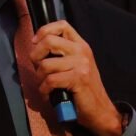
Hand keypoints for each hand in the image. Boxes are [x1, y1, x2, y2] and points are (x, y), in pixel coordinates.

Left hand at [27, 21, 123, 135]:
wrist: (100, 110)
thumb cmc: (83, 90)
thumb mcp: (76, 65)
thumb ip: (61, 54)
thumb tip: (36, 47)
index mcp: (81, 45)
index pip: (62, 25)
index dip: (44, 31)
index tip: (35, 43)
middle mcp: (82, 51)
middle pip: (48, 41)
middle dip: (35, 57)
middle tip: (38, 69)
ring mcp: (81, 64)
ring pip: (45, 64)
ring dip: (39, 78)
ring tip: (45, 85)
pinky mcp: (78, 78)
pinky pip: (50, 80)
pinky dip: (44, 90)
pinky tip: (48, 94)